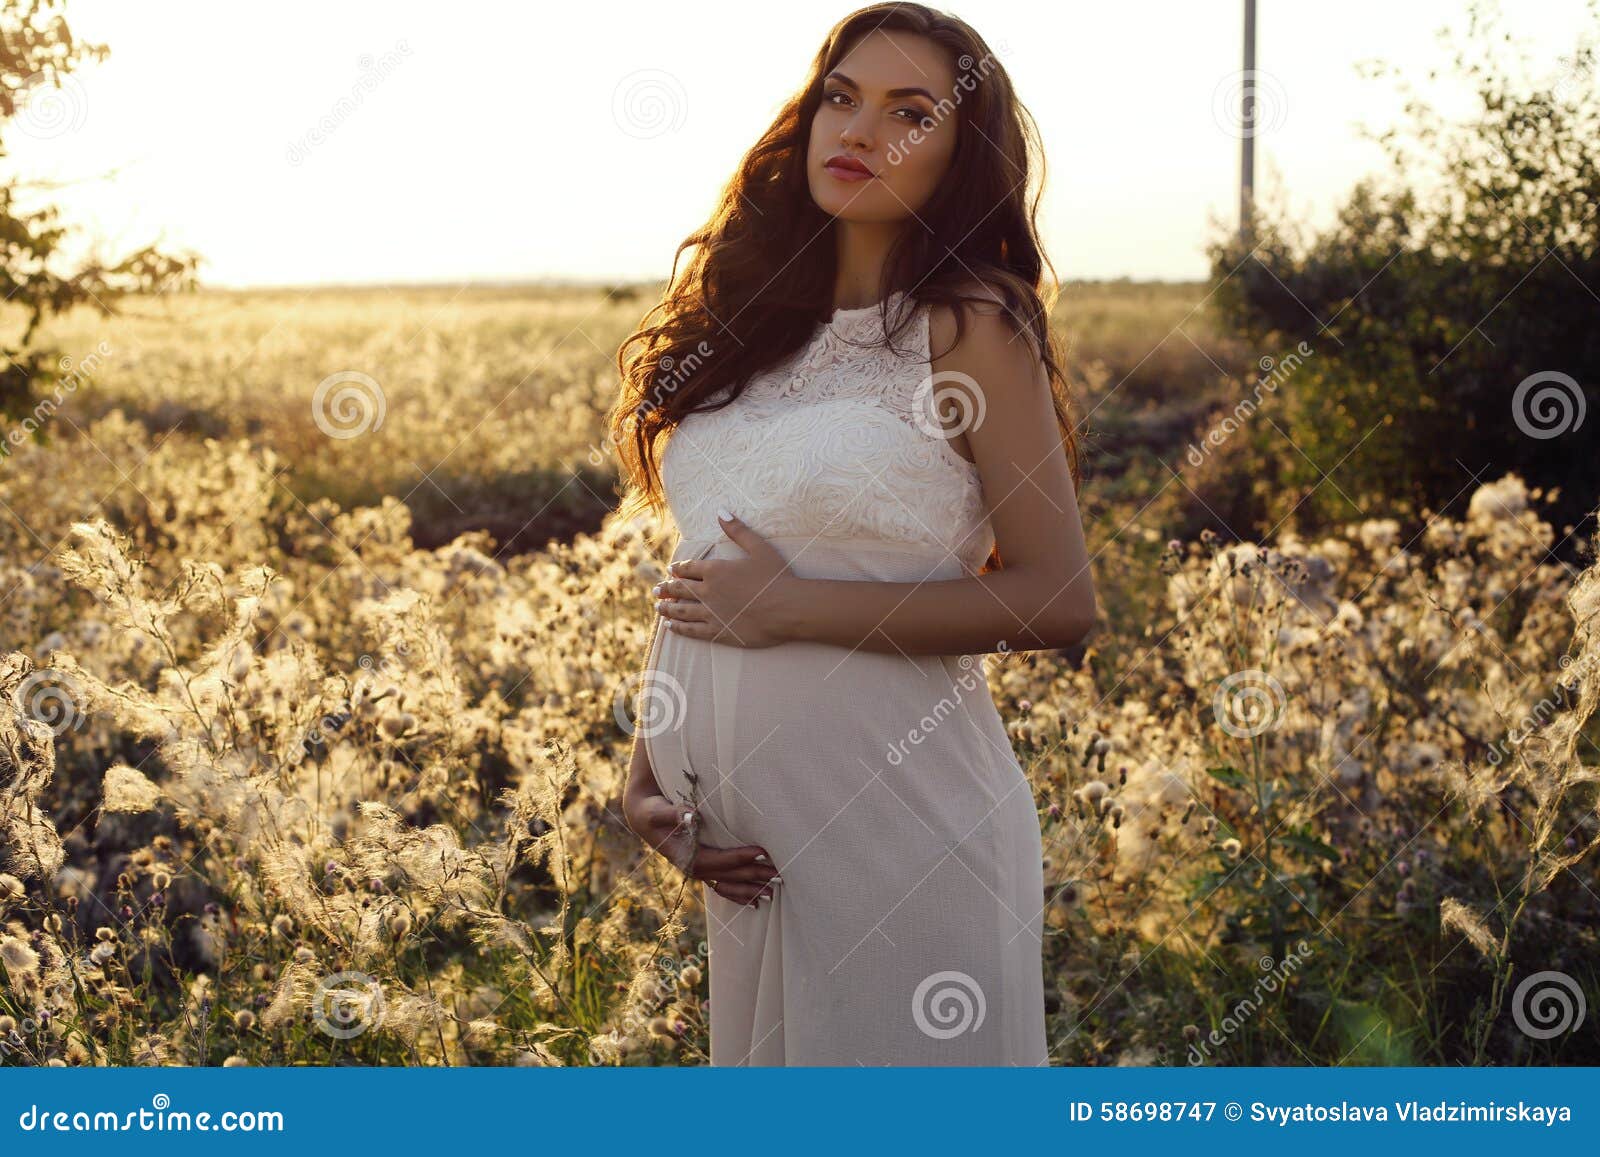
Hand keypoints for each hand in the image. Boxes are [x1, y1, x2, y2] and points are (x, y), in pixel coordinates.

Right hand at [623, 791, 780, 906]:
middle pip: (727, 876)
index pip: (716, 860)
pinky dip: (738, 894)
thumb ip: (674, 813)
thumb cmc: (651, 811)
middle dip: (752, 876)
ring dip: (749, 889)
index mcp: (682, 857)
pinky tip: (755, 901)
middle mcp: (691, 868)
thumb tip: (693, 816)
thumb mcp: (657, 811)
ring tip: (773, 893)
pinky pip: (722, 886)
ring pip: (726, 885)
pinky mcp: (701, 868)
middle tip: (780, 875)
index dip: (739, 858)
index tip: (761, 852)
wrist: (642, 817)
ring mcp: (697, 870)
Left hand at [652, 511, 796, 647]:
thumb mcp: (759, 548)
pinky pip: (691, 630)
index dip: (678, 569)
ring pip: (681, 610)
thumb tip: (721, 510)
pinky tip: (670, 627)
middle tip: (657, 589)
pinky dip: (678, 628)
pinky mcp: (718, 632)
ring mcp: (711, 614)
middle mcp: (708, 592)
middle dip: (666, 588)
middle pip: (680, 589)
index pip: (688, 569)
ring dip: (667, 608)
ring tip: (658, 607)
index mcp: (715, 570)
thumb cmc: (776, 577)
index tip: (671, 570)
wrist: (788, 609)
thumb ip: (738, 530)